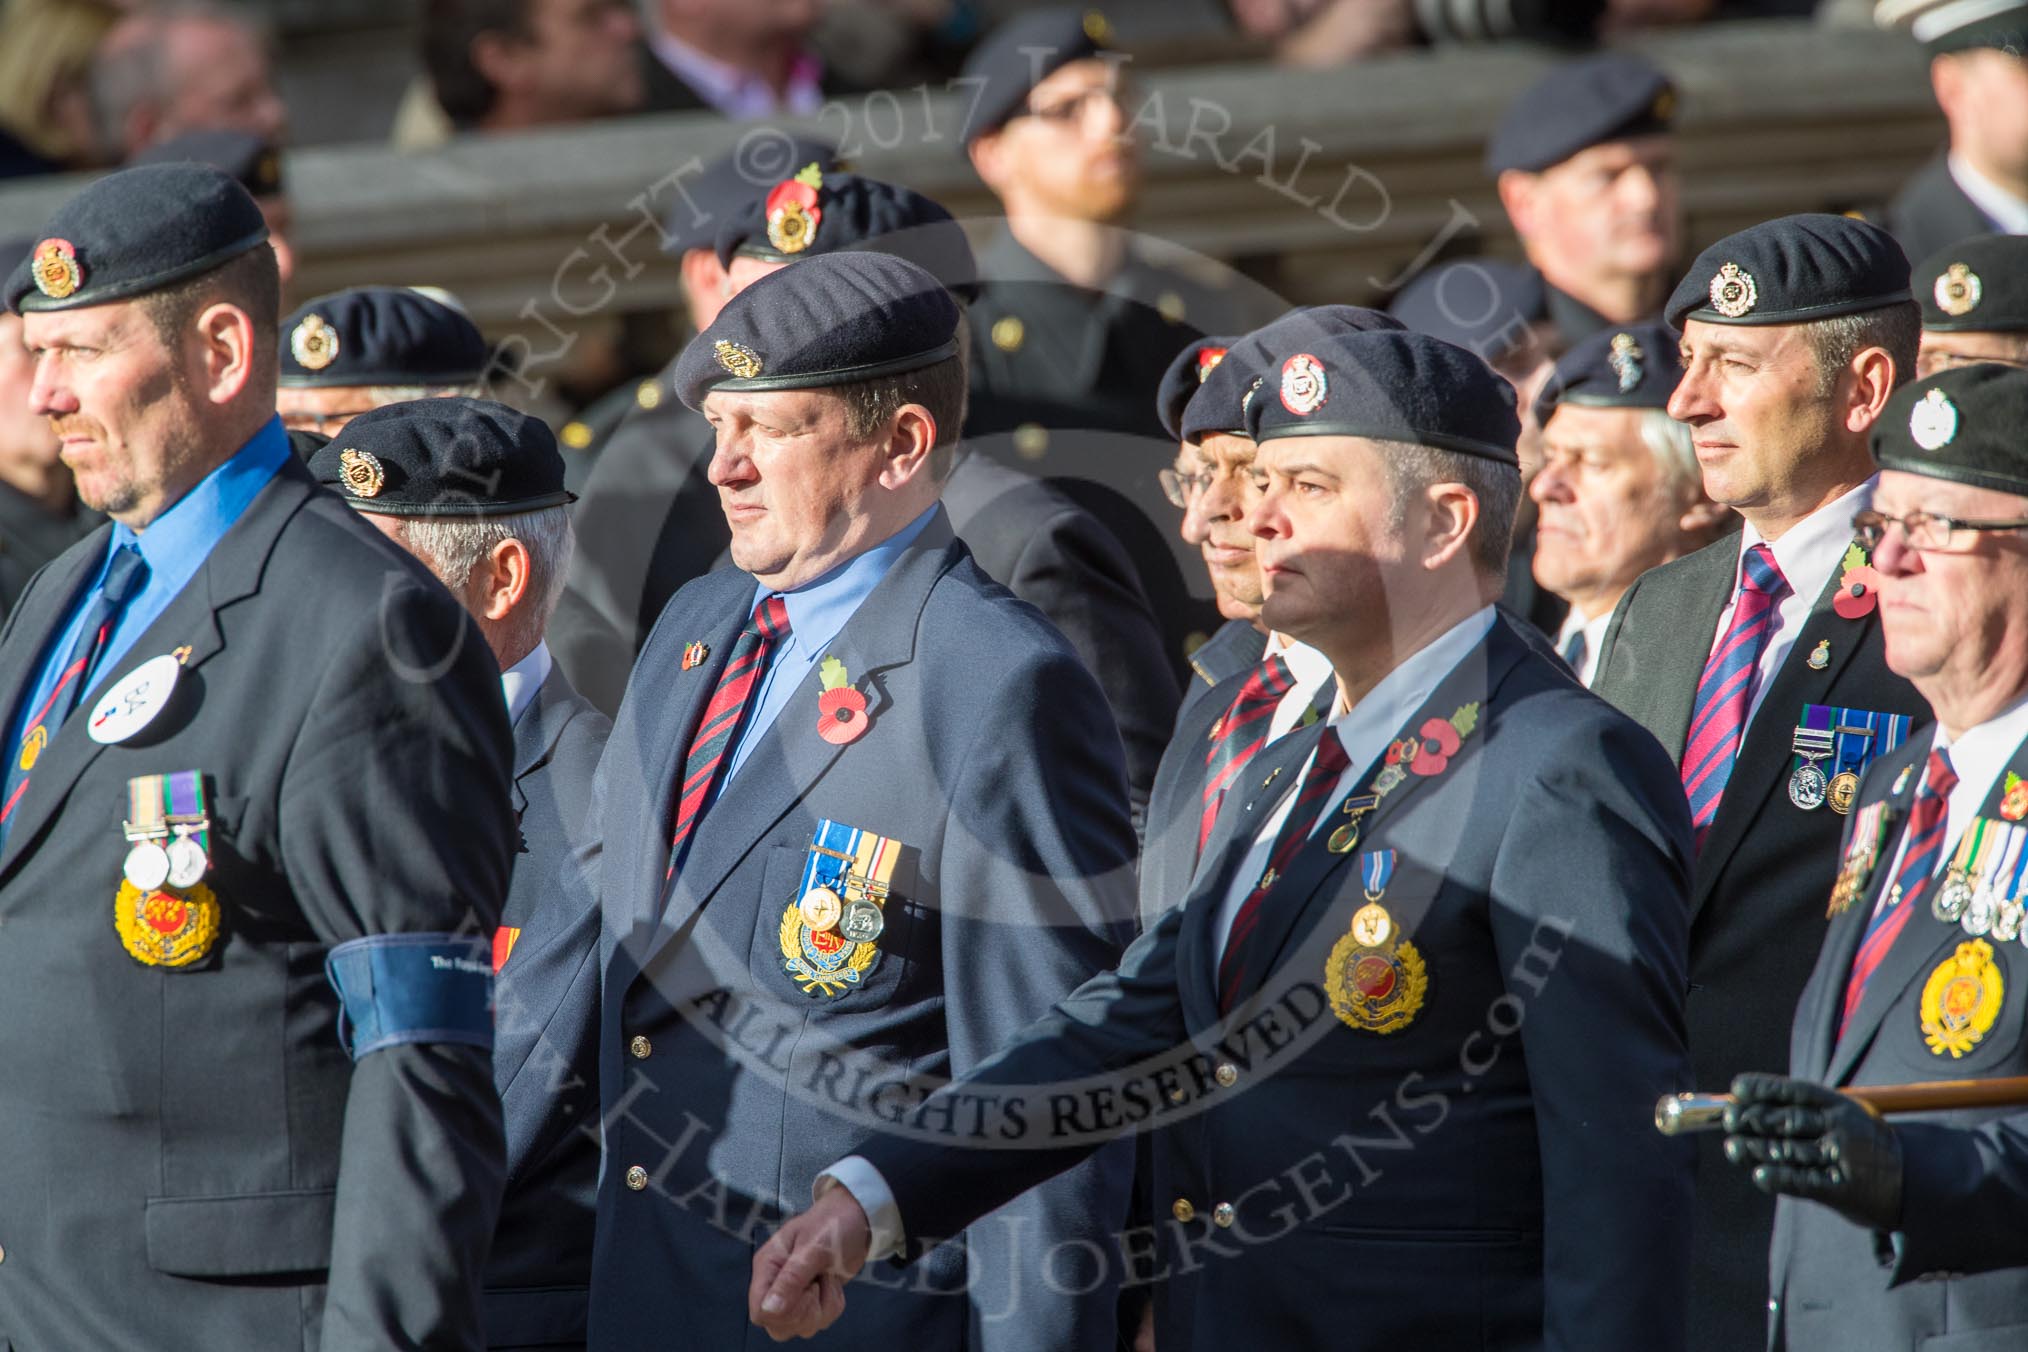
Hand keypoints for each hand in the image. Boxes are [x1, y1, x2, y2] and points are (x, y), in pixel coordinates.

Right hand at [749, 1184, 872, 1340]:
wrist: (856, 1218)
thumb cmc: (832, 1225)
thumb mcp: (814, 1248)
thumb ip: (791, 1278)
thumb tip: (769, 1309)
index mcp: (768, 1266)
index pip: (759, 1310)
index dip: (783, 1312)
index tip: (807, 1290)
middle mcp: (775, 1284)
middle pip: (778, 1326)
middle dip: (807, 1313)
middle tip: (818, 1284)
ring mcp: (792, 1294)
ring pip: (800, 1327)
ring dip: (823, 1308)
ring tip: (827, 1278)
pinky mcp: (810, 1300)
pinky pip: (817, 1322)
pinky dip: (832, 1306)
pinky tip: (832, 1283)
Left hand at [1722, 1072, 1903, 1230]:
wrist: (1915, 1182)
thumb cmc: (1866, 1146)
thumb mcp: (1845, 1119)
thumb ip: (1806, 1113)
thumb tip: (1749, 1106)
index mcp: (1842, 1106)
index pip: (1796, 1092)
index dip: (1764, 1089)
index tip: (1737, 1089)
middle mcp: (1842, 1129)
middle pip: (1789, 1120)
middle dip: (1754, 1119)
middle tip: (1728, 1120)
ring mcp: (1844, 1159)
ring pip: (1791, 1151)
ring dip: (1757, 1150)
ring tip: (1733, 1148)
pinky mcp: (1844, 1191)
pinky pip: (1806, 1183)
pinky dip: (1781, 1179)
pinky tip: (1760, 1176)